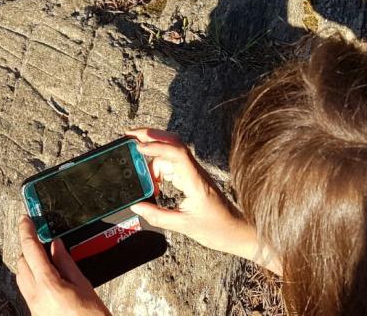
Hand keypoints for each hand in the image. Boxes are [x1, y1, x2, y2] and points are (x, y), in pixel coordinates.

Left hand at [15, 215, 110, 315]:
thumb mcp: (84, 286)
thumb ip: (67, 263)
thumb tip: (56, 245)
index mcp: (48, 286)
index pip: (30, 250)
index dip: (26, 231)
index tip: (26, 219)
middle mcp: (36, 297)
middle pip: (21, 263)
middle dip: (29, 249)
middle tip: (44, 240)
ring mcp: (34, 307)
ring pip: (21, 278)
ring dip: (29, 265)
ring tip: (47, 259)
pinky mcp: (36, 314)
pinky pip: (28, 291)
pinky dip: (34, 280)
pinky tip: (49, 278)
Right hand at [126, 128, 281, 274]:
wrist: (237, 231)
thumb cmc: (217, 228)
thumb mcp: (184, 226)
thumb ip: (157, 216)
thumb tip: (136, 205)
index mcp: (195, 180)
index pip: (176, 153)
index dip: (156, 146)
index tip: (138, 147)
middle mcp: (195, 171)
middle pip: (173, 143)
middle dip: (151, 135)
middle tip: (129, 135)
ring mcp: (194, 173)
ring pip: (170, 153)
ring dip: (153, 154)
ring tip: (135, 162)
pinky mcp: (192, 177)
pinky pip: (172, 164)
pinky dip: (158, 166)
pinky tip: (151, 179)